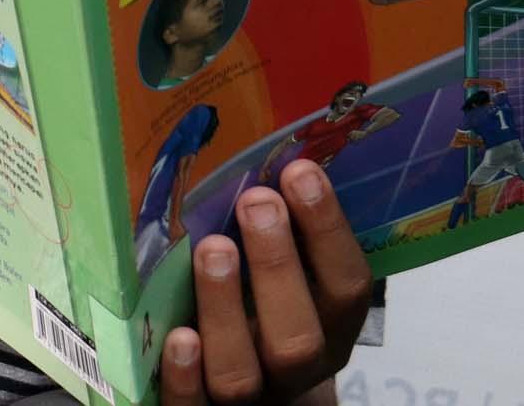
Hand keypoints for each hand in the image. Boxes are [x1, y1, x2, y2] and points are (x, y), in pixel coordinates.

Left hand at [157, 164, 370, 405]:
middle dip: (278, 264)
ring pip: (241, 372)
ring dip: (227, 308)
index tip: (299, 171)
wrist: (252, 398)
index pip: (346, 285)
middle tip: (257, 201)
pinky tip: (177, 337)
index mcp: (330, 325)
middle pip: (297, 334)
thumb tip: (273, 144)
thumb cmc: (265, 308)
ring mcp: (249, 397)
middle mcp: (295, 366)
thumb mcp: (293, 273)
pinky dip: (184, 377)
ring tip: (212, 249)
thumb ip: (289, 230)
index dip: (327, 230)